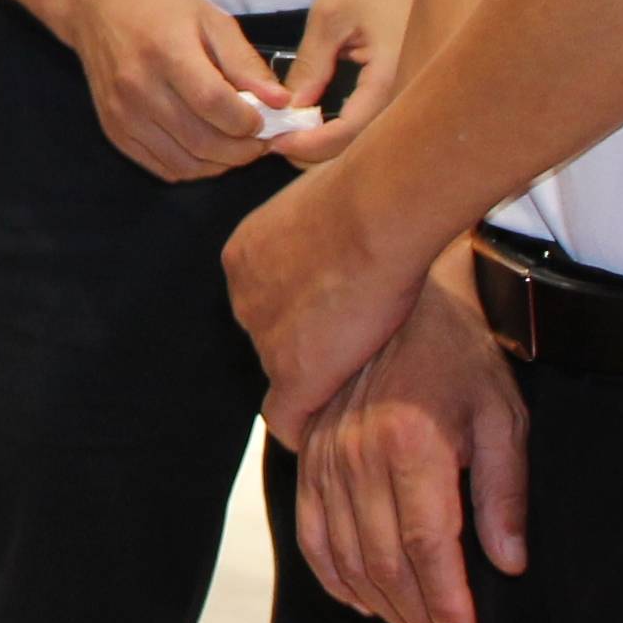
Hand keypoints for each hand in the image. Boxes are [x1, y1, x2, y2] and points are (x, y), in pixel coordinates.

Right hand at [61, 0, 293, 182]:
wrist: (98, 9)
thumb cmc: (160, 8)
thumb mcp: (210, 19)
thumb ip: (245, 62)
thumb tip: (280, 102)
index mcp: (166, 52)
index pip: (214, 103)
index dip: (248, 120)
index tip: (266, 118)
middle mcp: (139, 88)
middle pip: (202, 141)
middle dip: (243, 150)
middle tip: (261, 140)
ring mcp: (123, 115)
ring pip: (185, 163)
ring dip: (221, 164)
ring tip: (238, 146)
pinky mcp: (115, 132)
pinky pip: (164, 168)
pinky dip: (195, 168)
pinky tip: (208, 149)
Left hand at [225, 151, 435, 445]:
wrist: (379, 208)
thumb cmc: (368, 188)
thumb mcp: (325, 194)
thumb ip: (319, 221)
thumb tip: (339, 212)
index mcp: (244, 253)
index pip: (265, 298)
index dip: (300, 309)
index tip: (330, 312)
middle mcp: (243, 298)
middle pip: (270, 335)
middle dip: (303, 342)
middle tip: (348, 346)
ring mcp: (265, 339)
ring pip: (282, 373)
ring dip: (312, 378)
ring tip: (349, 383)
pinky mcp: (294, 374)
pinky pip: (286, 419)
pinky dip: (302, 428)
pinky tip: (318, 433)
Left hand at [267, 0, 429, 167]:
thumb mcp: (332, 15)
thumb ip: (311, 64)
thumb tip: (288, 108)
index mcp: (390, 78)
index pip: (348, 134)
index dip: (308, 144)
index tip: (274, 141)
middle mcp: (406, 97)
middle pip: (359, 149)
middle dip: (315, 153)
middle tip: (276, 141)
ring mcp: (410, 98)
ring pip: (367, 142)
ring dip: (329, 146)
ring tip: (291, 134)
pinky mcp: (407, 93)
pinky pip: (375, 125)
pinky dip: (345, 131)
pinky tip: (318, 122)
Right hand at [291, 258, 529, 622]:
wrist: (402, 300)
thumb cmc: (462, 358)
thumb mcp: (504, 418)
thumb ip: (505, 493)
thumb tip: (508, 564)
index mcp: (411, 443)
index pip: (429, 548)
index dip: (446, 603)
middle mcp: (358, 453)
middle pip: (385, 562)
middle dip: (418, 616)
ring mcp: (325, 456)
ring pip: (347, 556)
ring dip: (380, 605)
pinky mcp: (308, 457)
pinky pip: (311, 532)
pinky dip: (332, 575)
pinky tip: (361, 600)